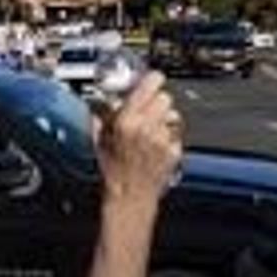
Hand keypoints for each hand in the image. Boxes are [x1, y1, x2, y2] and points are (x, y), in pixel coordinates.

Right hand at [95, 71, 182, 207]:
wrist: (130, 196)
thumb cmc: (113, 171)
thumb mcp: (100, 139)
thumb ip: (103, 116)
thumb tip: (104, 102)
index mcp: (127, 120)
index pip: (152, 83)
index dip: (151, 81)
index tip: (149, 81)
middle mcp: (148, 127)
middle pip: (165, 97)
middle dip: (156, 101)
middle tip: (147, 109)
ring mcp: (164, 139)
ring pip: (173, 114)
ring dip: (164, 118)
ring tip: (152, 129)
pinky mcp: (175, 150)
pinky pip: (176, 133)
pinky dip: (169, 136)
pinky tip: (157, 145)